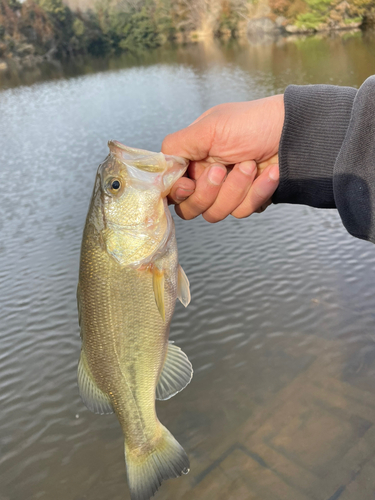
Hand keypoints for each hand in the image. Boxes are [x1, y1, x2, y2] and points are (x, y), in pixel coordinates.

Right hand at [162, 95, 283, 221]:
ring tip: (250, 165)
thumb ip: (176, 146)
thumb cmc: (252, 124)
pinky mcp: (249, 200)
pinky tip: (269, 173)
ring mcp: (228, 191)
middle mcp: (206, 178)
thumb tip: (158, 166)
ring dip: (235, 189)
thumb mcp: (208, 128)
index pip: (172, 189)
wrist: (296, 133)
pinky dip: (257, 192)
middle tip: (223, 169)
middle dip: (208, 191)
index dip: (178, 192)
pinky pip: (242, 211)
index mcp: (193, 159)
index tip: (188, 183)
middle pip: (190, 208)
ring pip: (216, 213)